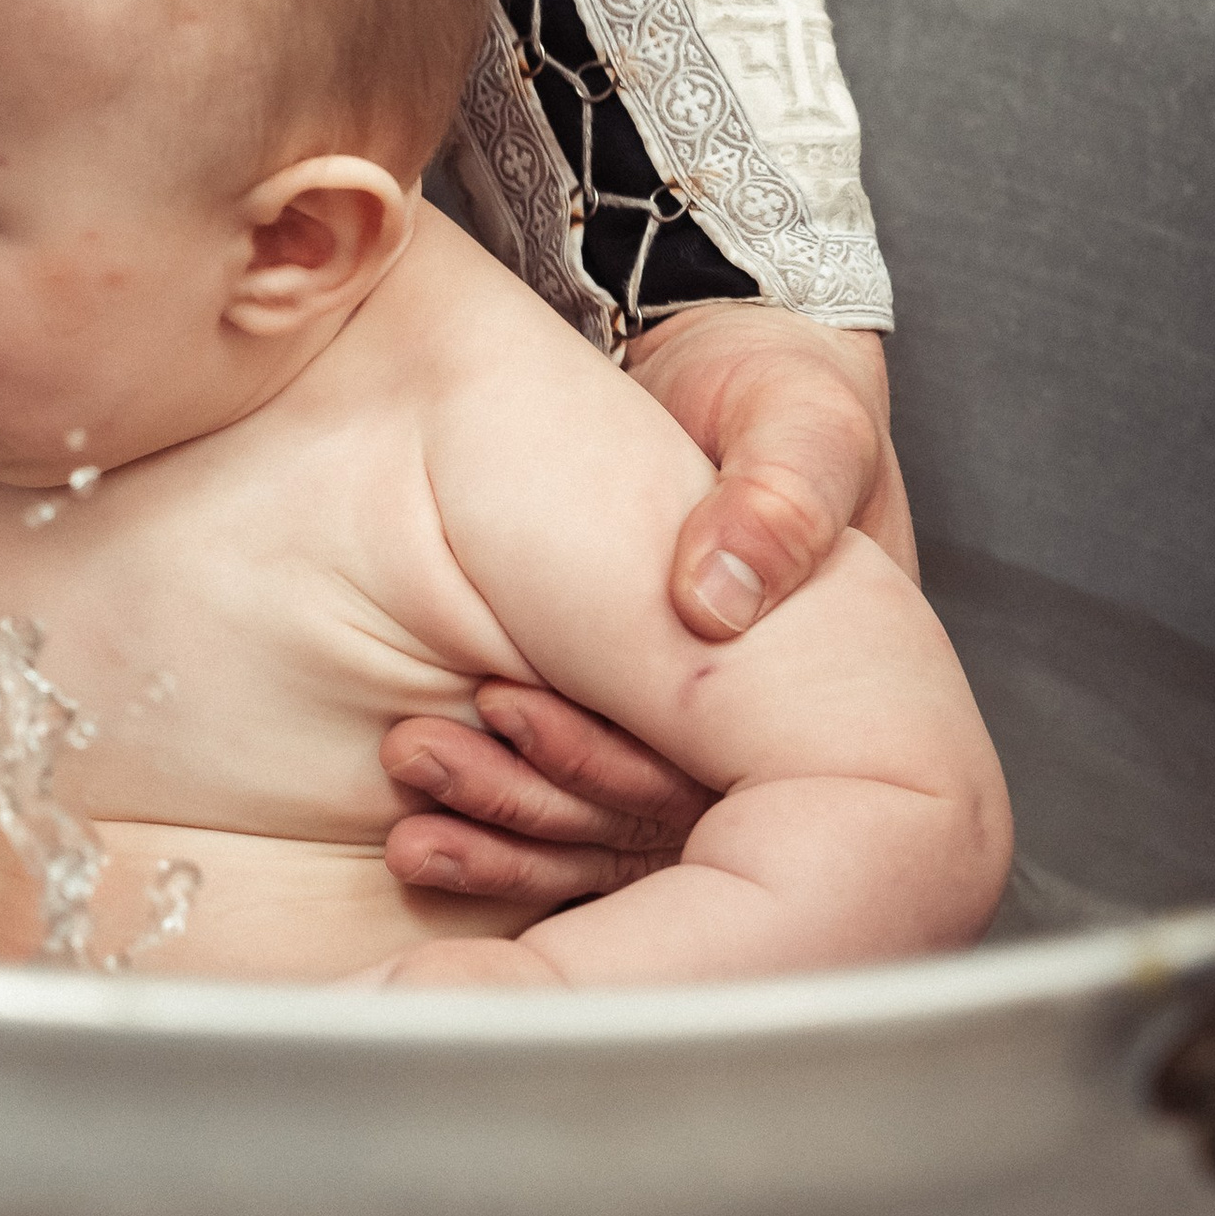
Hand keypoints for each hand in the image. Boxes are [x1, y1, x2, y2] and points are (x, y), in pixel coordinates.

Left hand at [375, 307, 911, 906]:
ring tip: (405, 758)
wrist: (714, 384)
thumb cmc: (780, 405)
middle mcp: (740, 745)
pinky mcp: (612, 728)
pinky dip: (485, 822)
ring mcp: (671, 745)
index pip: (716, 784)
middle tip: (423, 750)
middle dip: (530, 801)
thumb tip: (716, 599)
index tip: (511, 704)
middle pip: (640, 826)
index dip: (616, 770)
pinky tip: (412, 825)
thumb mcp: (802, 429)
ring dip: (491, 809)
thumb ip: (777, 502)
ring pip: (587, 830)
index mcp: (809, 704)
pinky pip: (554, 806)